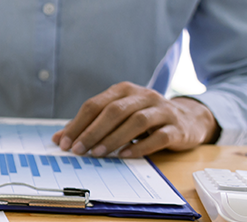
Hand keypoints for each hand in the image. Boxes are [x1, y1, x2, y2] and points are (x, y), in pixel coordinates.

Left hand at [53, 82, 217, 157]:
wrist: (187, 119)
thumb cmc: (144, 118)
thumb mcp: (116, 117)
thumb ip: (89, 125)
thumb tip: (58, 139)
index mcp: (124, 91)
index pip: (95, 104)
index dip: (78, 123)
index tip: (64, 143)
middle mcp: (143, 96)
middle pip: (114, 111)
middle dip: (93, 131)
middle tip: (78, 150)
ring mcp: (162, 111)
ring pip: (136, 121)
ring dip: (113, 138)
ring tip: (98, 154)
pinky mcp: (177, 128)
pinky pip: (158, 136)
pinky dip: (140, 146)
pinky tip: (125, 155)